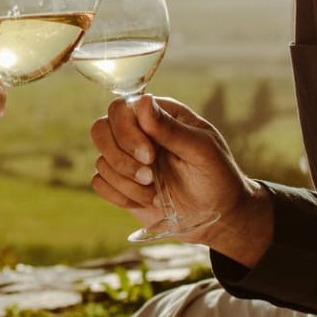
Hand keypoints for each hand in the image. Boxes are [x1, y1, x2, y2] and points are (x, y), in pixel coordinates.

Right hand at [89, 94, 262, 243]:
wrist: (217, 215)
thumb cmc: (217, 176)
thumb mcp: (201, 150)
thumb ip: (170, 128)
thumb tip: (143, 101)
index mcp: (159, 115)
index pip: (121, 109)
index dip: (127, 132)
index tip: (150, 156)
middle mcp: (138, 132)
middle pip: (101, 129)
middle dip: (121, 158)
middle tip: (149, 176)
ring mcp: (127, 158)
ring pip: (101, 160)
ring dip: (127, 182)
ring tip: (155, 192)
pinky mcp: (121, 183)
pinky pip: (99, 182)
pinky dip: (119, 195)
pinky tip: (145, 200)